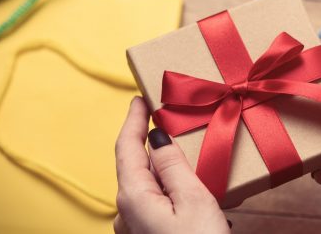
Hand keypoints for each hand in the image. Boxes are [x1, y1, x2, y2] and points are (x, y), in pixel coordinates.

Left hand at [113, 97, 229, 233]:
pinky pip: (158, 203)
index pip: (127, 147)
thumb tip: (157, 137)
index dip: (133, 120)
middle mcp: (127, 212)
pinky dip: (173, 190)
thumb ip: (173, 166)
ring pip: (150, 185)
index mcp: (133, 197)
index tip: (140, 99)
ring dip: (168, 169)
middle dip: (154, 143)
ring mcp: (136, 227)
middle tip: (170, 119)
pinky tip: (194, 191)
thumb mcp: (193, 200)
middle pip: (138, 166)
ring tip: (193, 156)